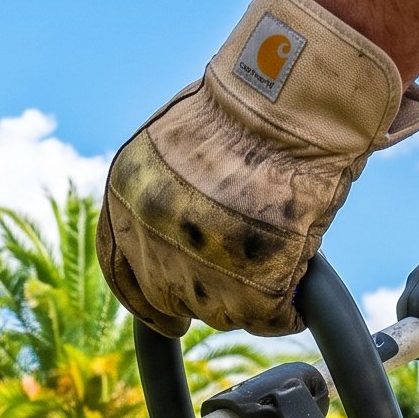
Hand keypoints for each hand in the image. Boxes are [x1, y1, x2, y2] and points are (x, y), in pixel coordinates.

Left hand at [98, 0, 418, 338]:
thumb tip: (180, 233)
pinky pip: (269, 317)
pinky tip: (296, 292)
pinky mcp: (256, 283)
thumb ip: (165, 192)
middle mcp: (151, 234)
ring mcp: (199, 264)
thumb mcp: (175, 142)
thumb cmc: (249, 106)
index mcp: (125, 196)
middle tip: (237, 284)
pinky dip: (286, 309)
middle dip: (203, 295)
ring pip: (220, 311)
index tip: (170, 317)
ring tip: (275, 265)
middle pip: (171, 296)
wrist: (293, 99)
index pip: (122, 272)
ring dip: (246, 298)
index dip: (147, 299)